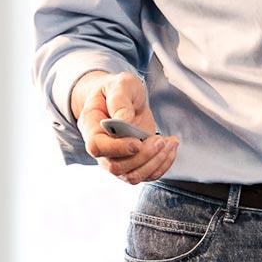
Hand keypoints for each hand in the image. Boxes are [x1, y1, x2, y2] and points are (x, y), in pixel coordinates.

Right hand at [72, 70, 178, 184]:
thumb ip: (119, 100)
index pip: (97, 147)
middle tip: (159, 140)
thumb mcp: (120, 85)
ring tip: (168, 143)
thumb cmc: (118, 90)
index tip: (137, 142)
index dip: (117, 148)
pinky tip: (170, 147)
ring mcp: (117, 158)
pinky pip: (147, 175)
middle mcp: (102, 149)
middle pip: (117, 167)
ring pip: (133, 176)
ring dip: (155, 162)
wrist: (125, 98)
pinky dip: (163, 164)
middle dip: (142, 156)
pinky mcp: (134, 163)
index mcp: (91, 127)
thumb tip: (124, 120)